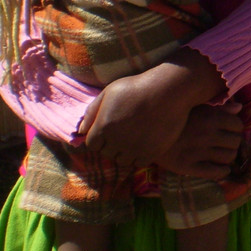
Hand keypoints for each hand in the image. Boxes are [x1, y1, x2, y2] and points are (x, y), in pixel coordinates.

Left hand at [79, 51, 225, 167]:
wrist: (169, 90)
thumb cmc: (137, 87)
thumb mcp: (109, 92)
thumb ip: (92, 111)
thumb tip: (81, 131)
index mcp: (103, 127)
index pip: (92, 145)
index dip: (98, 138)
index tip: (107, 131)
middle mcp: (117, 141)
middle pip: (107, 154)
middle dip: (111, 145)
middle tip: (122, 134)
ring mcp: (135, 148)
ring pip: (123, 160)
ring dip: (125, 152)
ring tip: (133, 140)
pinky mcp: (152, 152)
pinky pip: (139, 163)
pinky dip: (139, 156)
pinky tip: (143, 143)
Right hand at [155, 105, 244, 179]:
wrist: (144, 133)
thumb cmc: (173, 118)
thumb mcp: (195, 107)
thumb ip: (218, 107)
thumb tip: (239, 107)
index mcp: (210, 117)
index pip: (238, 125)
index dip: (235, 128)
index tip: (229, 131)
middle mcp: (206, 134)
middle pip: (235, 142)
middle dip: (233, 143)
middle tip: (225, 144)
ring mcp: (197, 152)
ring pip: (229, 158)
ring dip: (228, 157)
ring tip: (221, 154)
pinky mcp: (188, 167)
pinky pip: (216, 172)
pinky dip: (222, 171)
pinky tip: (219, 168)